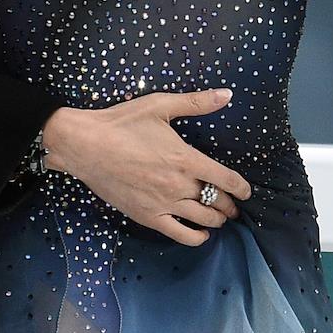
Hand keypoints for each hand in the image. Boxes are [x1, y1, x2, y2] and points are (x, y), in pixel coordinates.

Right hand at [41, 89, 251, 245]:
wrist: (85, 145)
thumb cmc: (121, 123)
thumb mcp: (160, 105)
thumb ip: (196, 102)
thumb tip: (226, 94)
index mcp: (185, 158)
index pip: (226, 179)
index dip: (242, 187)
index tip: (247, 191)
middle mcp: (179, 184)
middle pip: (217, 201)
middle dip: (230, 204)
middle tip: (233, 205)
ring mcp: (163, 204)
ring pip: (203, 219)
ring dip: (217, 219)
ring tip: (221, 217)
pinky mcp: (147, 217)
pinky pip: (180, 235)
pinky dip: (196, 238)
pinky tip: (202, 234)